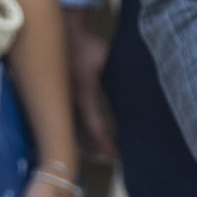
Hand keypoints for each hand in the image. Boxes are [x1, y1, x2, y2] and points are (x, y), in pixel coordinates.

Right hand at [63, 8, 117, 161]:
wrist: (64, 36)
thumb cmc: (88, 48)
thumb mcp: (106, 61)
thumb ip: (118, 78)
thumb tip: (137, 93)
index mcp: (83, 95)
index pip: (95, 127)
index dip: (106, 144)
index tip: (119, 156)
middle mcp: (69, 105)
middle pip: (81, 138)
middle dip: (97, 151)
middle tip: (115, 159)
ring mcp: (62, 106)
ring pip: (71, 135)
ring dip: (87, 147)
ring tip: (106, 154)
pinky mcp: (59, 104)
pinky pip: (67, 127)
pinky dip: (78, 138)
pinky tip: (90, 142)